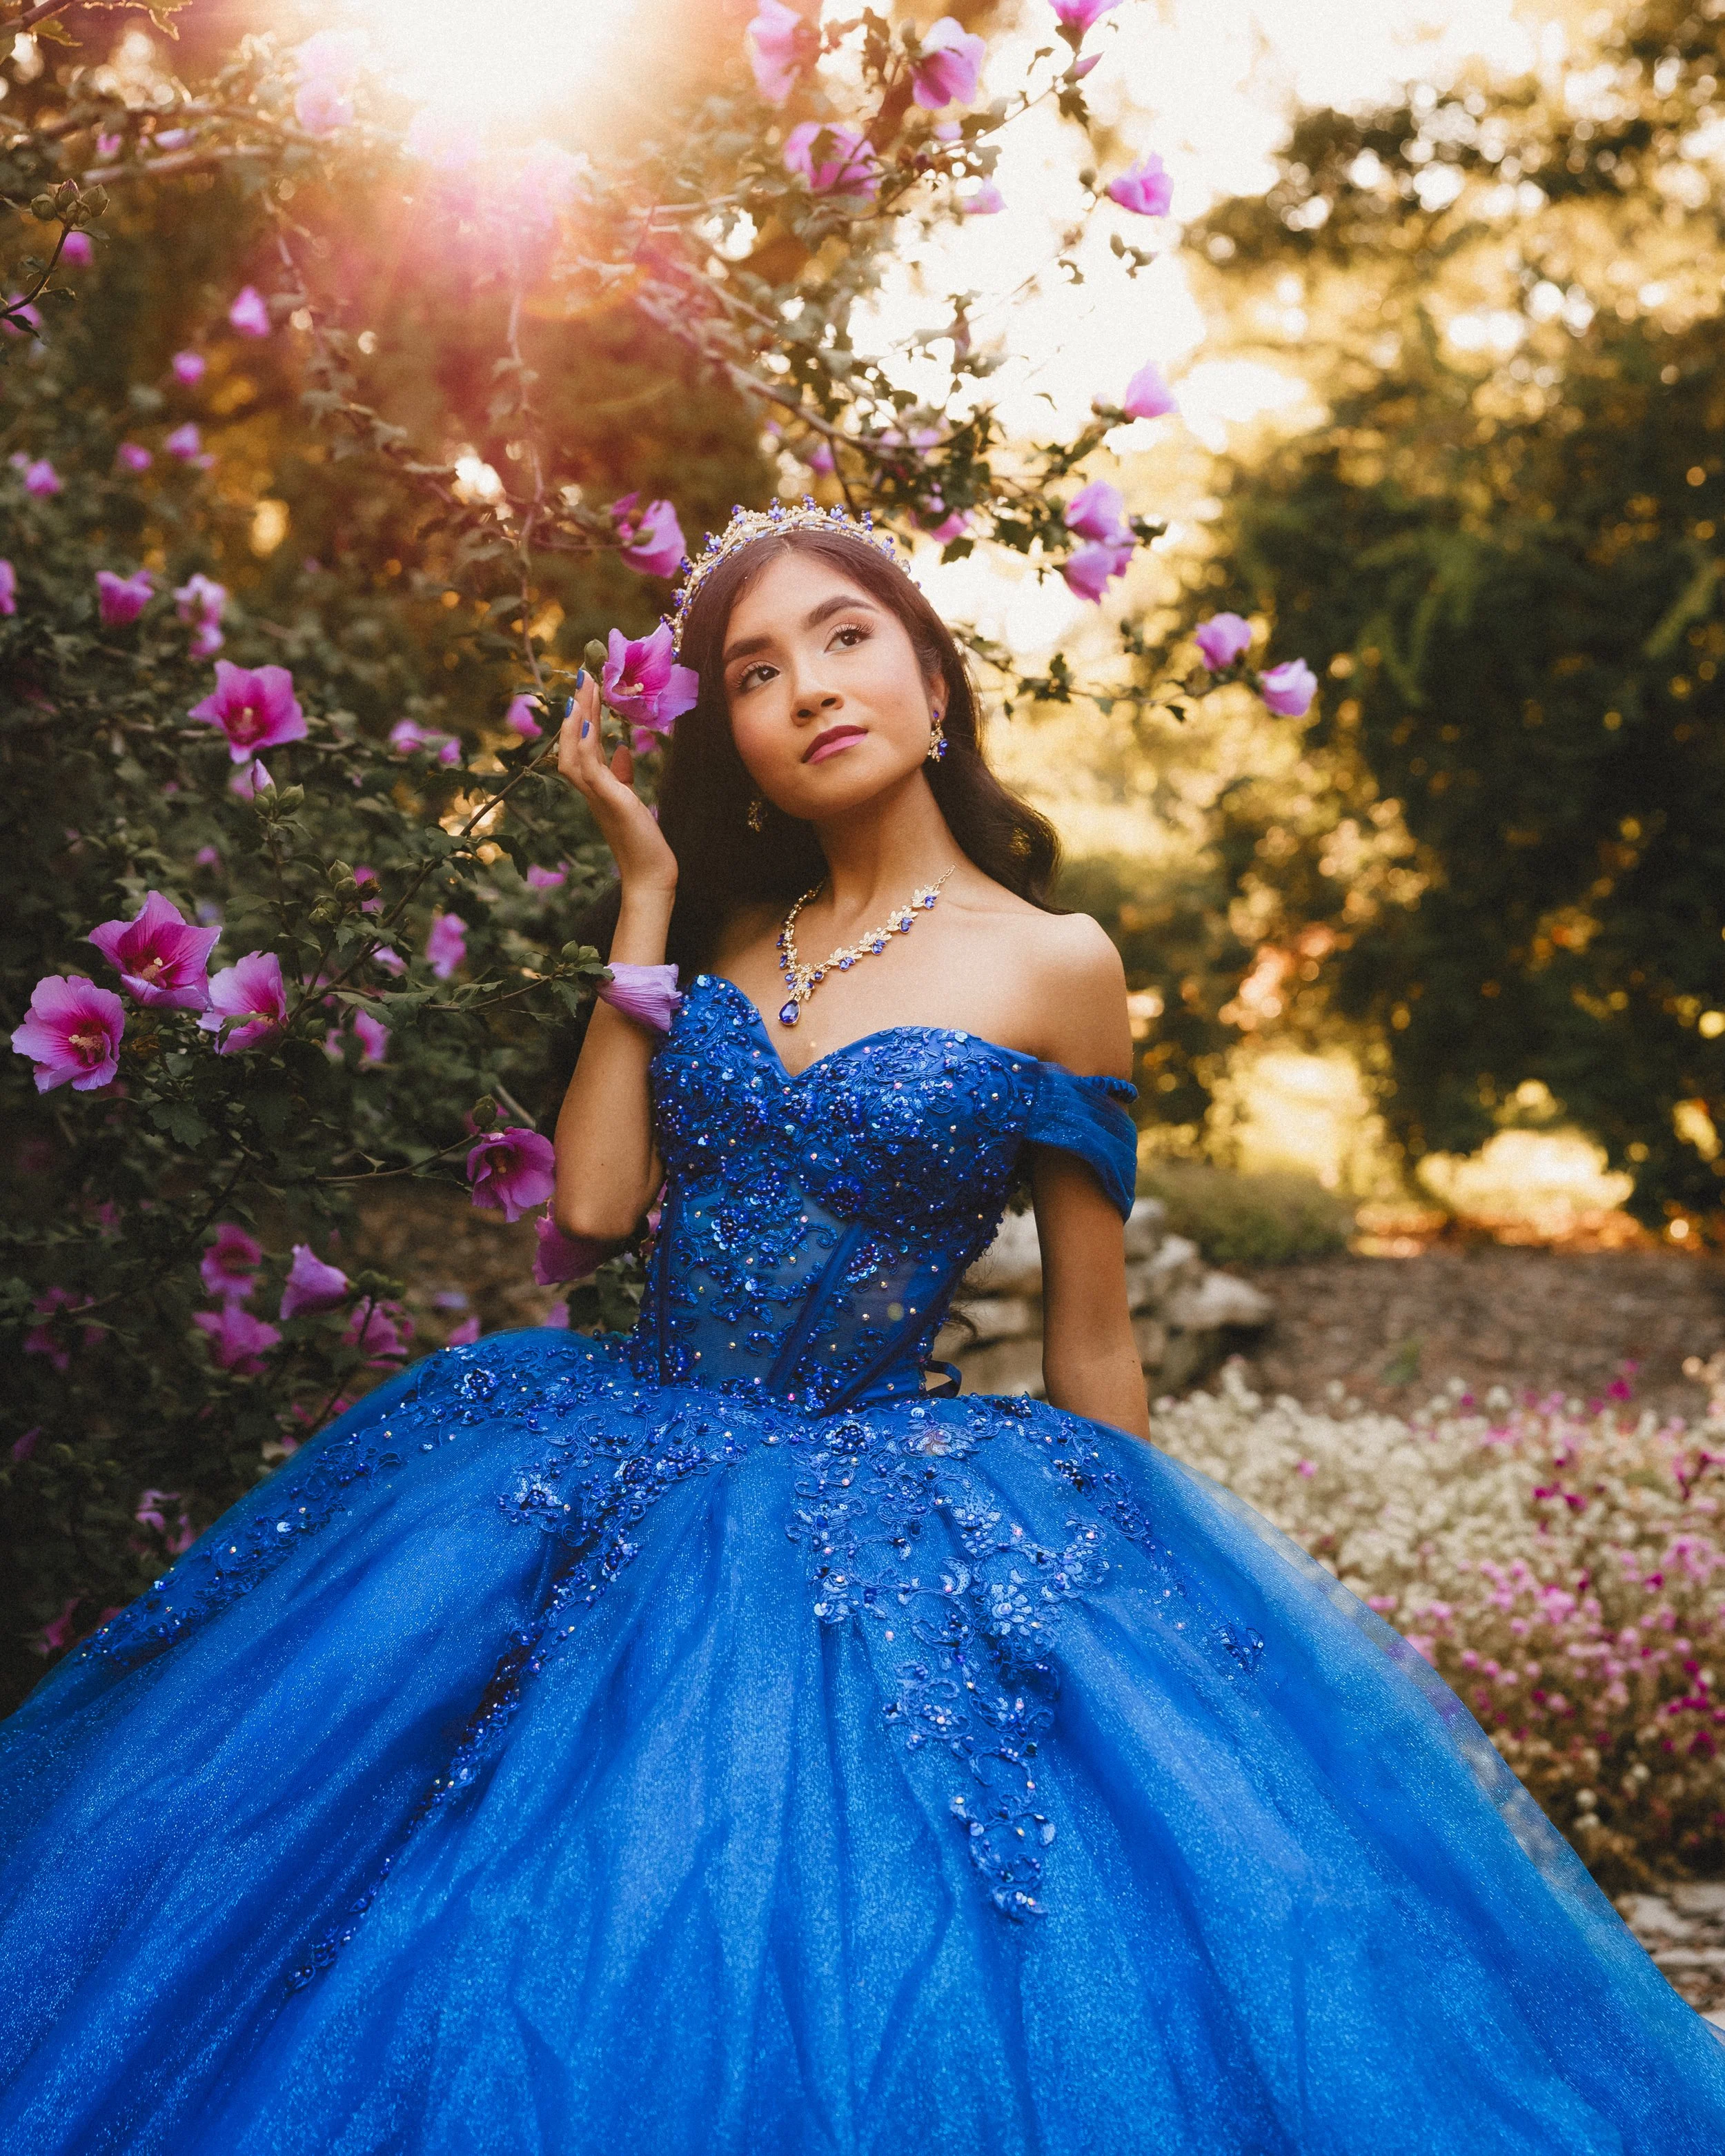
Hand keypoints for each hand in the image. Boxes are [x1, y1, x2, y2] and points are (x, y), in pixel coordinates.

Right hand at [556, 672, 677, 896]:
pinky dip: (584, 744)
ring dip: (576, 720)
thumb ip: (622, 776)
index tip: (587, 687)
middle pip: (573, 742)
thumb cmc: (643, 842)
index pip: (585, 743)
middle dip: (577, 708)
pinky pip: (589, 769)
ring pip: (573, 751)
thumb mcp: (631, 800)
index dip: (583, 715)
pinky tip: (587, 723)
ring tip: (583, 690)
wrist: (650, 874)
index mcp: (597, 786)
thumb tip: (620, 752)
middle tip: (582, 675)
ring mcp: (597, 795)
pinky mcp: (609, 801)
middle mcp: (591, 788)